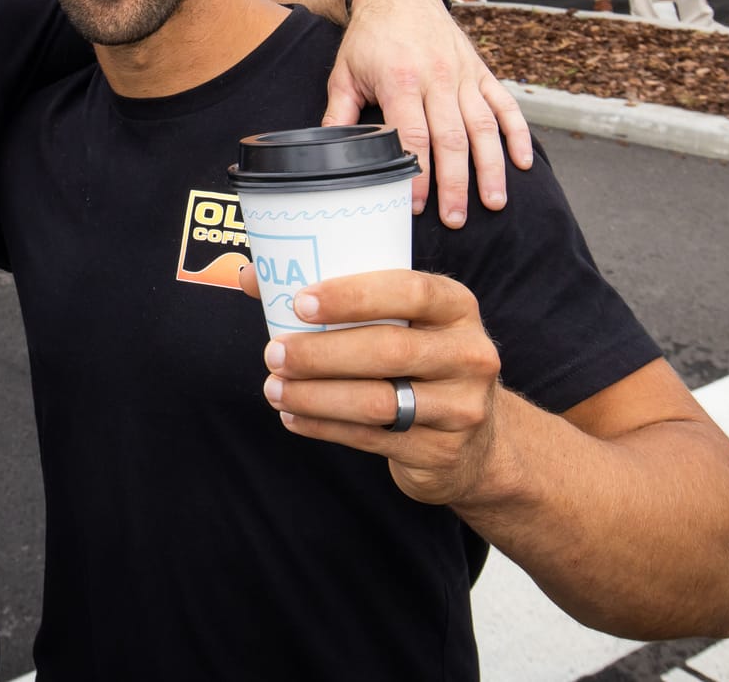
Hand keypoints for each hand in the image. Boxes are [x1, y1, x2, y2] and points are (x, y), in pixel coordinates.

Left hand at [257, 270, 503, 507]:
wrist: (475, 442)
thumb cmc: (419, 361)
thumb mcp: (401, 321)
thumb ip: (336, 295)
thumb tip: (254, 277)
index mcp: (456, 307)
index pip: (410, 290)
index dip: (353, 296)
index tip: (300, 303)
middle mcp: (469, 354)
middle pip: (388, 350)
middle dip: (321, 352)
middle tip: (274, 353)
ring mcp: (460, 407)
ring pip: (377, 402)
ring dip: (315, 395)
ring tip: (274, 388)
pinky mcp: (441, 451)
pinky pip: (372, 439)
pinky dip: (324, 427)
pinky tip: (293, 416)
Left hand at [323, 0, 532, 224]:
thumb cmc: (370, 38)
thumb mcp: (345, 73)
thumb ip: (340, 114)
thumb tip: (330, 153)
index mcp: (400, 81)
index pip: (412, 137)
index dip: (415, 175)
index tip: (414, 206)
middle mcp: (436, 78)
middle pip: (451, 139)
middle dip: (455, 184)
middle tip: (456, 219)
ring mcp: (462, 75)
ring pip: (482, 127)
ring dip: (490, 167)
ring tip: (494, 202)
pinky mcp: (479, 71)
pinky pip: (504, 104)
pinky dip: (517, 133)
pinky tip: (523, 162)